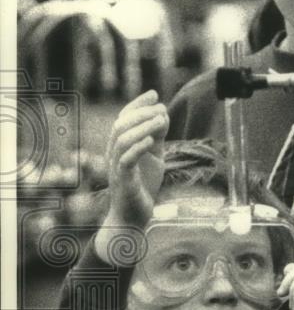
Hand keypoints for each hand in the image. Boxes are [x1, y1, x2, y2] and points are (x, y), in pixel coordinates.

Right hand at [96, 91, 167, 262]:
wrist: (134, 215)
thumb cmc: (143, 185)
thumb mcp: (154, 156)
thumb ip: (156, 137)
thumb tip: (163, 115)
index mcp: (121, 145)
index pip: (125, 118)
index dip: (137, 104)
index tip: (154, 93)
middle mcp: (114, 153)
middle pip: (121, 124)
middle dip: (141, 112)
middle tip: (161, 108)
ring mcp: (116, 166)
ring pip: (121, 140)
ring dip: (142, 127)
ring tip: (160, 120)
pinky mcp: (123, 180)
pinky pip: (126, 160)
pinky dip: (138, 148)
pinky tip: (151, 141)